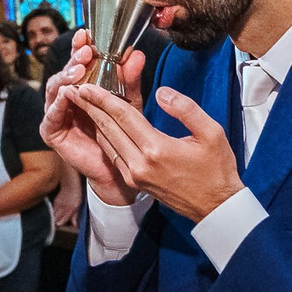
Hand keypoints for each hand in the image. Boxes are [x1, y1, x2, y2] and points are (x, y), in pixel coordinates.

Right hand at [42, 32, 146, 199]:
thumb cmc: (122, 132)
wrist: (118, 167)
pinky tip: (68, 93)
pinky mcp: (51, 131)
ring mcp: (56, 113)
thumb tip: (136, 54)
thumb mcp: (129, 102)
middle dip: (74, 59)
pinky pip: (52, 114)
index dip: (80, 46)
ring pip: (56, 89)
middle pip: (65, 72)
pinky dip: (59, 102)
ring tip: (79, 70)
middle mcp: (66, 96)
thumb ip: (130, 79)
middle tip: (86, 51)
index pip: (78, 61)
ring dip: (66, 77)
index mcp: (82, 85)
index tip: (87, 34)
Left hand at [68, 84, 243, 221]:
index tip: (86, 84)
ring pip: (107, 142)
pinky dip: (105, 136)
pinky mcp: (134, 182)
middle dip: (90, 106)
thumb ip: (186, 109)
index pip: (123, 116)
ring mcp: (134, 175)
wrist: (215, 207)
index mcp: (156, 149)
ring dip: (94, 121)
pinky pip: (113, 154)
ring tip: (84, 102)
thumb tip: (161, 93)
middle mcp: (139, 164)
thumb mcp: (212, 133)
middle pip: (108, 128)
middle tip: (75, 88)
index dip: (103, 98)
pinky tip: (101, 124)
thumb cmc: (216, 169)